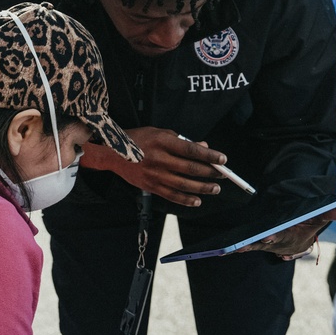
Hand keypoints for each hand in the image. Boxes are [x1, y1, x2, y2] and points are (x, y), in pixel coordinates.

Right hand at [80, 127, 225, 206]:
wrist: (113, 153)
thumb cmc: (138, 139)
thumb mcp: (160, 133)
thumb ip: (182, 140)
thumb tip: (203, 147)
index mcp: (163, 142)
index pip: (191, 150)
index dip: (209, 155)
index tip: (222, 159)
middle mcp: (159, 159)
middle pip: (190, 168)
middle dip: (209, 173)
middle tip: (222, 176)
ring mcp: (154, 174)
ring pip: (183, 184)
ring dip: (201, 188)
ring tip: (214, 189)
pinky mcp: (150, 186)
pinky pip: (171, 195)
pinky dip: (185, 199)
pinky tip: (197, 201)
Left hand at [234, 215, 326, 259]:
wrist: (301, 237)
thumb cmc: (309, 223)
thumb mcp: (320, 217)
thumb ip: (332, 212)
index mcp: (291, 237)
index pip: (283, 236)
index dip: (275, 237)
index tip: (267, 236)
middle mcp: (278, 243)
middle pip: (264, 243)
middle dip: (253, 244)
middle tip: (239, 245)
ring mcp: (267, 244)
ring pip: (253, 246)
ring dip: (241, 247)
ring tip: (227, 248)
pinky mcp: (259, 243)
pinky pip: (247, 244)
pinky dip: (237, 247)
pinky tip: (223, 248)